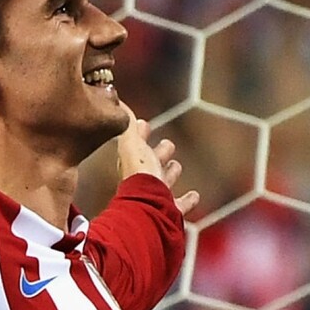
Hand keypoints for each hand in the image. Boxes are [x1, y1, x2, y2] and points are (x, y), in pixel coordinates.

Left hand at [116, 103, 199, 217]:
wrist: (149, 209)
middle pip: (150, 163)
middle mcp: (143, 179)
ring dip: (169, 173)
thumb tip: (115, 97)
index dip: (138, 133)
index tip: (142, 123)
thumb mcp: (133, 145)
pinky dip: (187, 199)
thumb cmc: (140, 176)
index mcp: (133, 163)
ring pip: (164, 182)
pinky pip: (180, 205)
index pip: (134, 144)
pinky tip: (195, 195)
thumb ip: (127, 125)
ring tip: (176, 165)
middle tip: (167, 144)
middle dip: (157, 152)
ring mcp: (157, 196)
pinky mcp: (170, 211)